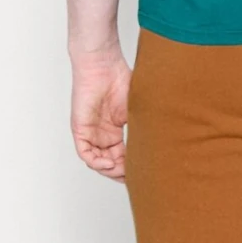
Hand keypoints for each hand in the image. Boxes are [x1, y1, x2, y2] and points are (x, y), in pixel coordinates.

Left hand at [70, 50, 131, 180]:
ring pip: (96, 161)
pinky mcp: (80, 129)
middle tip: (132, 177)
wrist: (104, 66)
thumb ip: (144, 128)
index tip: (143, 173)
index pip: (121, 157)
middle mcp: (102, 135)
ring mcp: (90, 133)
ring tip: (121, 171)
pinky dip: (96, 162)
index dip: (130, 168)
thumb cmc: (121, 80)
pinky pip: (85, 153)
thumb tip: (161, 146)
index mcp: (114, 131)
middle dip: (120, 173)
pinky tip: (108, 164)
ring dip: (109, 170)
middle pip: (109, 163)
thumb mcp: (137, 111)